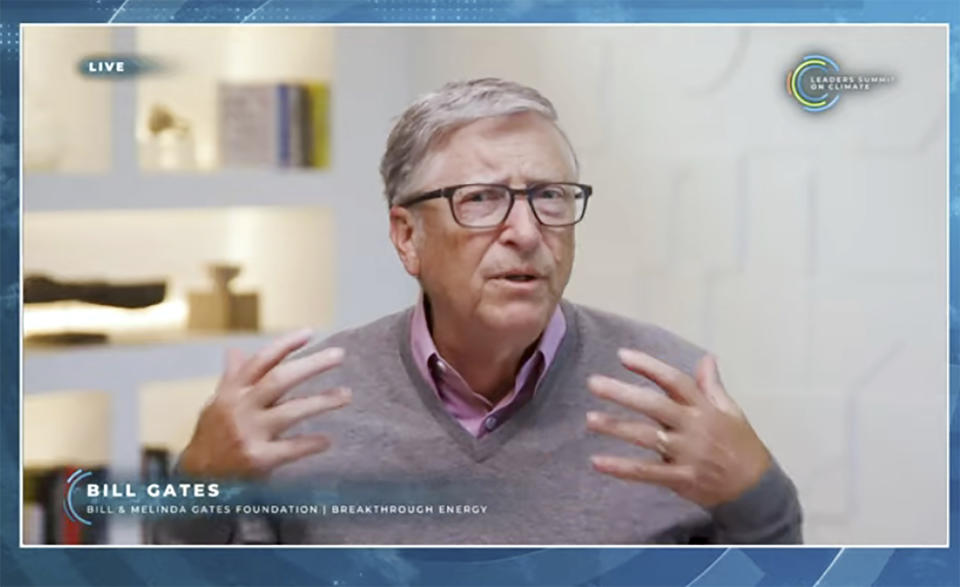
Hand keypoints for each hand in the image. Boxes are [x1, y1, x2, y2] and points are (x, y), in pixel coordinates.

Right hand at [179, 329, 350, 478]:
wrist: (198, 479)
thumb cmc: (213, 436)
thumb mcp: (218, 404)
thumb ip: (232, 378)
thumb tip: (235, 350)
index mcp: (233, 392)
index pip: (261, 361)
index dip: (285, 344)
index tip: (310, 332)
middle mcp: (240, 408)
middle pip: (279, 379)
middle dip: (311, 365)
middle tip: (339, 355)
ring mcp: (249, 433)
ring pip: (291, 411)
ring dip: (322, 401)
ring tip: (346, 394)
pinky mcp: (257, 459)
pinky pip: (291, 448)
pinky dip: (311, 443)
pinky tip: (328, 440)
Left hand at [586, 350, 770, 507]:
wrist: (755, 488)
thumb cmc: (740, 445)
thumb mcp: (731, 411)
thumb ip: (712, 386)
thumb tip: (707, 358)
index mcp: (703, 408)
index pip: (674, 381)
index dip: (649, 367)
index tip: (623, 355)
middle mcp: (692, 427)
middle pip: (654, 405)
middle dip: (623, 393)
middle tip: (593, 383)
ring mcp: (686, 454)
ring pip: (646, 437)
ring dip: (616, 428)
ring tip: (589, 419)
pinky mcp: (680, 478)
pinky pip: (646, 472)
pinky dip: (621, 468)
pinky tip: (598, 461)